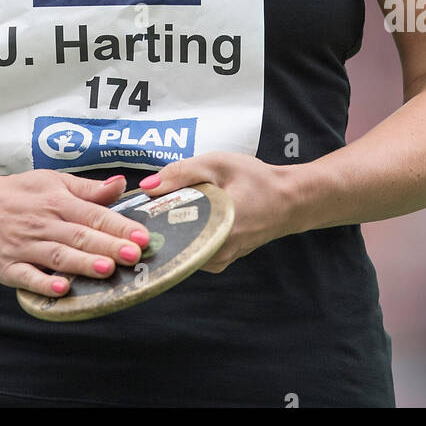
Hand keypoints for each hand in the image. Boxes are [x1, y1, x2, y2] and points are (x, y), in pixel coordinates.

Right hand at [0, 167, 149, 297]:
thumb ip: (87, 189)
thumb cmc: (18, 193)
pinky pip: (26, 276)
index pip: (94, 214)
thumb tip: (120, 185)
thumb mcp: (53, 181)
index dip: (119, 226)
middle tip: (134, 255)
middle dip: (108, 246)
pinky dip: (42, 283)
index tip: (141, 236)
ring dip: (81, 263)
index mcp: (57, 201)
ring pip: (57, 256)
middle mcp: (43, 223)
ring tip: (106, 269)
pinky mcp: (6, 266)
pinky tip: (60, 289)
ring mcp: (24, 246)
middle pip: (80, 236)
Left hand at [139, 153, 295, 272]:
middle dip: (157, 223)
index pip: (169, 232)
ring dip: (170, 228)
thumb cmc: (256, 179)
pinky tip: (184, 216)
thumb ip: (182, 172)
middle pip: (172, 241)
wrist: (288, 200)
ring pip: (181, 247)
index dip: (149, 220)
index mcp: (217, 228)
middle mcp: (217, 253)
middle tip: (150, 203)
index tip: (137, 208)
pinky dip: (184, 233)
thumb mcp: (219, 164)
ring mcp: (218, 261)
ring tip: (167, 207)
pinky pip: (191, 249)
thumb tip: (147, 186)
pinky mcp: (219, 261)